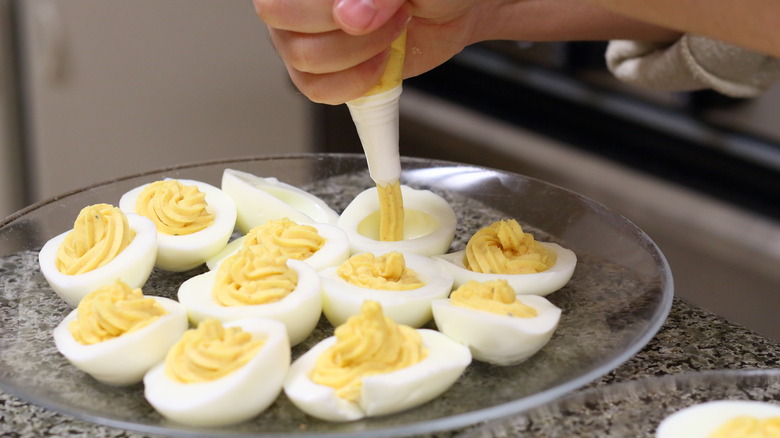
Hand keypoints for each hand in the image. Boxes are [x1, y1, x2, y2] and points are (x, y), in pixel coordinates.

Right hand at [254, 0, 481, 103]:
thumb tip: (349, 15)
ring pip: (303, 60)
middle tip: (389, 18)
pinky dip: (355, 83)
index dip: (324, 9)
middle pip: (283, 23)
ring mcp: (306, 34)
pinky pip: (317, 89)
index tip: (371, 10)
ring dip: (357, 56)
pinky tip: (380, 62)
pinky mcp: (325, 68)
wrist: (454, 9)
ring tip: (390, 36)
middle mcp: (298, 1)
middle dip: (346, 32)